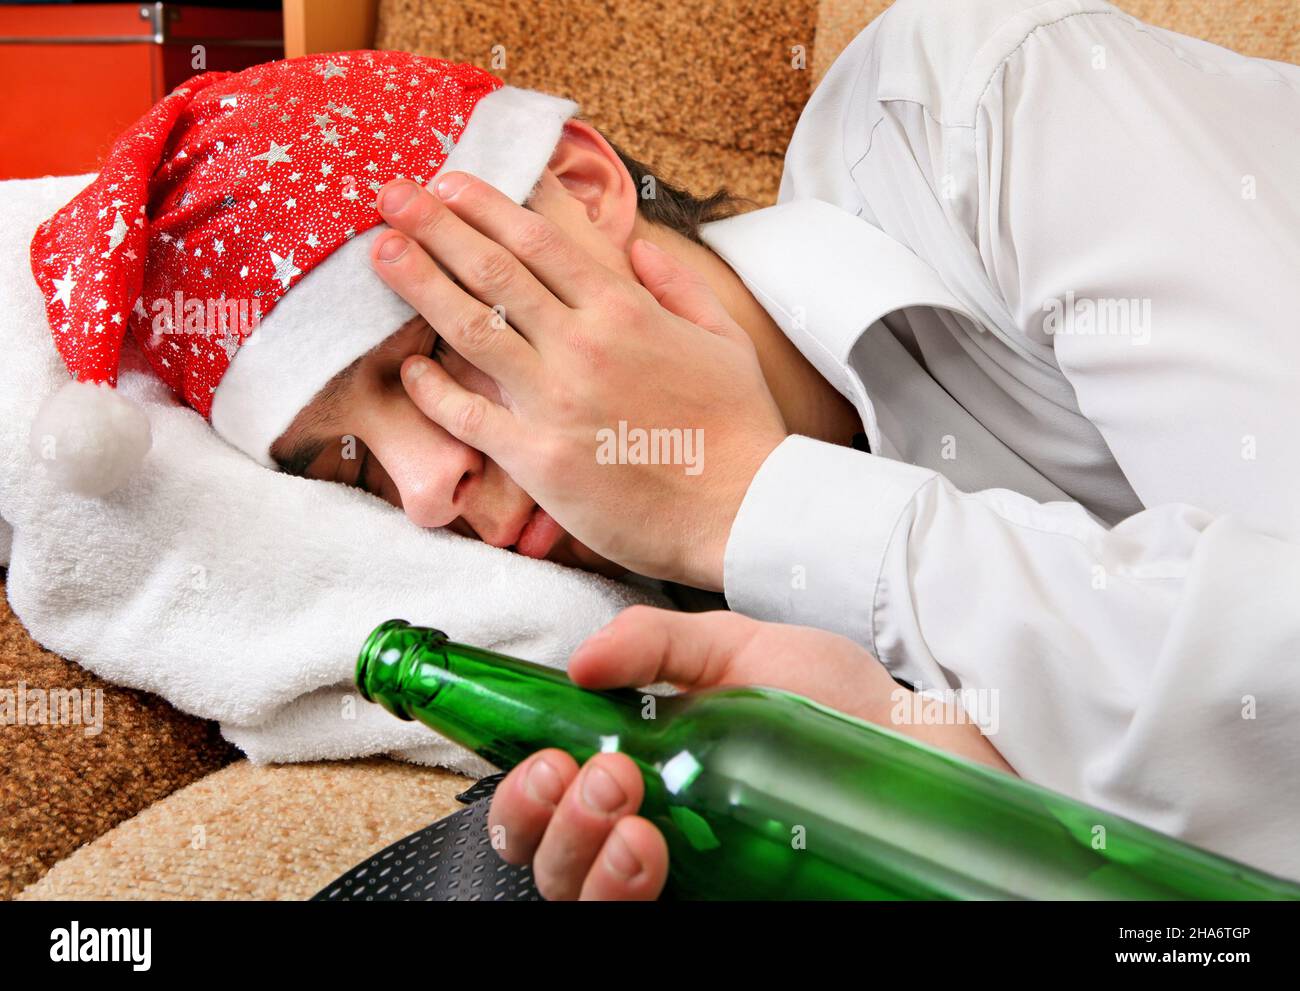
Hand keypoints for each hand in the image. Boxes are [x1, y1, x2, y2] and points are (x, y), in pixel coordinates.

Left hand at [370, 173, 787, 588]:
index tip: (448, 183)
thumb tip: (639, 248)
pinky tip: (408, 367)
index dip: (486, 206)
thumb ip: (678, 286)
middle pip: (494, 271)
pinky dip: (433, 390)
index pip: (540, 242)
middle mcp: (583, 345)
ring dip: (420, 284)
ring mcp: (555, 402)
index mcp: (626, 310)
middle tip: (391, 196)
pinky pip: (469, 415)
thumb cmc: (738, 428)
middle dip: (435, 225)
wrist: (743, 511)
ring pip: (472, 328)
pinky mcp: (538, 459)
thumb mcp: (724, 338)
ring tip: (380, 252)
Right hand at [488, 605, 1014, 899]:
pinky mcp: (717, 903)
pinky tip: (650, 854)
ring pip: (580, 899)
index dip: (525, 787)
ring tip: (630, 817)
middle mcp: (646, 827)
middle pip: (547, 857)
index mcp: (637, 764)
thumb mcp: (737, 648)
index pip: (547, 796)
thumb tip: (581, 663)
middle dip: (547, 821)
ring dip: (581, 860)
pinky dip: (623, 895)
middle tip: (598, 778)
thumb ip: (655, 645)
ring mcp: (682, 875)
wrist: (913, 744)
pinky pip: (641, 919)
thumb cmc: (831, 700)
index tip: (553, 757)